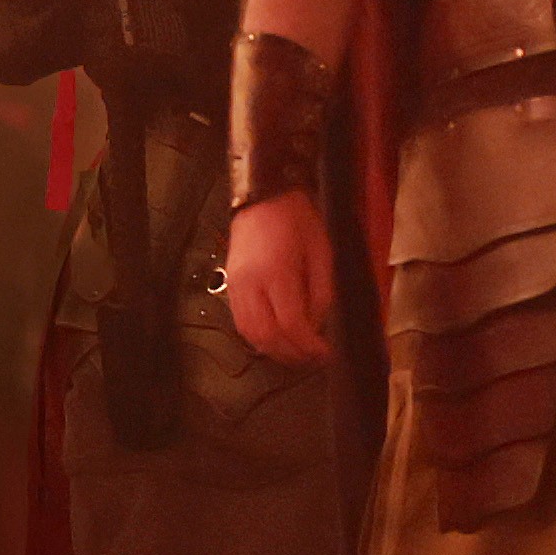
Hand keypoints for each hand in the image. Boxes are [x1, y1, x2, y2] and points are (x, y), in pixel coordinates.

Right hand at [227, 192, 331, 363]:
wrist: (264, 196)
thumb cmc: (296, 219)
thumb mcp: (321, 252)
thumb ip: (321, 292)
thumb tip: (317, 324)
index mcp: (276, 272)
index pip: (290, 323)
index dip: (309, 345)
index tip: (324, 352)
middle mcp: (251, 283)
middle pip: (267, 335)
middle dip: (292, 353)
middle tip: (312, 358)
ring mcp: (236, 285)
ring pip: (249, 333)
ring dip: (273, 349)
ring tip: (295, 352)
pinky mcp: (231, 284)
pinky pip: (240, 322)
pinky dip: (257, 337)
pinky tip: (274, 339)